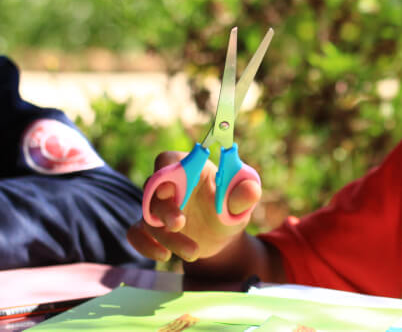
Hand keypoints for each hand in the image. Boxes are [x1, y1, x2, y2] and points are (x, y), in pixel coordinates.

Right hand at [127, 151, 260, 262]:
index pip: (168, 159)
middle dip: (165, 208)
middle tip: (179, 224)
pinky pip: (135, 233)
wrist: (223, 235)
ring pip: (149, 217)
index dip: (166, 170)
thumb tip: (251, 190)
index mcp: (191, 168)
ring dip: (168, 237)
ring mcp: (158, 207)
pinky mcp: (152, 228)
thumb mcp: (242, 202)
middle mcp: (170, 185)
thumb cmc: (231, 207)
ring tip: (194, 251)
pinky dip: (144, 245)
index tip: (172, 187)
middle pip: (153, 189)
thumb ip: (245, 195)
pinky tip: (163, 256)